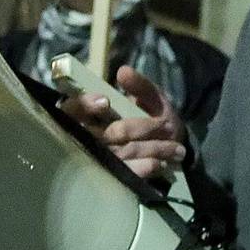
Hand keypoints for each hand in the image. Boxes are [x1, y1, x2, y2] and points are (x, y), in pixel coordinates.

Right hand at [61, 65, 186, 182]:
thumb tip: (123, 72)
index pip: (73, 109)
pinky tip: (160, 164)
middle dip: (136, 129)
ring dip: (151, 149)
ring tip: (176, 148)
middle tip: (165, 125)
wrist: (171, 144)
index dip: (84, 106)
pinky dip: (144, 168)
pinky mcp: (113, 177)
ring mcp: (100, 159)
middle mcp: (90, 137)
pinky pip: (125, 174)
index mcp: (92, 114)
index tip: (105, 102)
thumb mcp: (151, 96)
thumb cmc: (153, 115)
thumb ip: (140, 85)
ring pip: (120, 154)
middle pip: (103, 134)